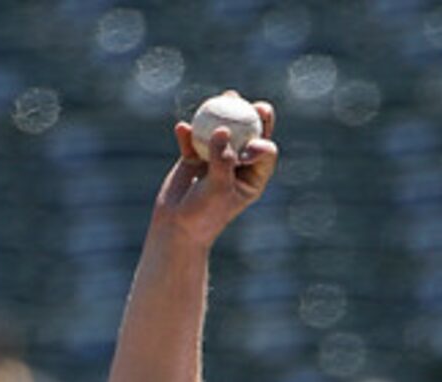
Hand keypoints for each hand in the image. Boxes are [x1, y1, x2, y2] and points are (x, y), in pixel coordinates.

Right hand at [153, 100, 276, 240]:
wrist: (176, 226)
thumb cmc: (204, 214)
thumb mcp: (218, 188)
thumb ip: (222, 159)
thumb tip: (222, 129)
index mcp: (253, 177)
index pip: (265, 153)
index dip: (264, 141)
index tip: (251, 145)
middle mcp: (237, 165)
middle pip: (249, 134)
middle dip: (254, 116)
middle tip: (252, 104)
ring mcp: (215, 158)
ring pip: (221, 130)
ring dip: (223, 112)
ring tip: (227, 95)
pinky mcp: (194, 157)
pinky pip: (193, 139)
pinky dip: (188, 134)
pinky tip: (182, 129)